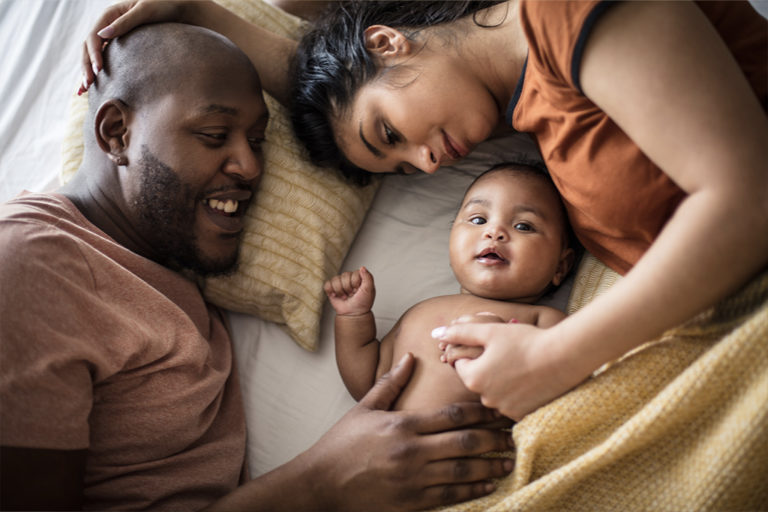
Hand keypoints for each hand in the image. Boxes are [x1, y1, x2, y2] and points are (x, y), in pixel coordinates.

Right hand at [79, 0, 193, 93]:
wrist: (177, 8)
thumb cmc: (163, 6)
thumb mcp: (145, 12)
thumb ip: (125, 22)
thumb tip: (102, 35)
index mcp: (110, 14)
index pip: (94, 37)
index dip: (93, 54)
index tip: (98, 70)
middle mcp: (107, 24)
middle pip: (89, 47)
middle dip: (86, 66)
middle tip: (87, 85)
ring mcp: (112, 35)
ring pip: (93, 53)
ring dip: (87, 71)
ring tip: (84, 90)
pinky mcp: (119, 44)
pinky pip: (104, 57)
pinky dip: (97, 70)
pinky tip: (94, 85)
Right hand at [304, 353, 514, 510]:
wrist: (321, 484)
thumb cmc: (342, 444)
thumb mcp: (364, 408)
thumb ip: (390, 383)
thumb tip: (409, 357)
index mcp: (403, 424)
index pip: (451, 415)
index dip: (480, 413)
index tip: (498, 410)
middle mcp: (412, 451)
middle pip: (464, 442)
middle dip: (493, 438)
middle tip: (513, 435)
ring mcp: (413, 479)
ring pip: (462, 470)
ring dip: (489, 466)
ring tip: (508, 461)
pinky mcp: (412, 502)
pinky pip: (450, 496)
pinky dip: (472, 491)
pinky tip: (487, 485)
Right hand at [324, 266, 374, 315]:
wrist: (353, 314)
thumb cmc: (362, 303)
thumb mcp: (369, 290)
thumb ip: (368, 277)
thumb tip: (362, 267)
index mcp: (359, 276)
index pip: (354, 274)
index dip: (356, 284)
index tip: (359, 291)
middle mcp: (349, 277)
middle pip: (344, 276)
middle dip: (348, 288)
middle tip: (352, 294)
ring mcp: (340, 282)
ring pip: (336, 280)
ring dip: (340, 291)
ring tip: (345, 296)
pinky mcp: (331, 287)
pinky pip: (327, 285)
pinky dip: (331, 291)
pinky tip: (336, 296)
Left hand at [433, 320, 584, 420]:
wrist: (563, 357)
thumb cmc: (525, 340)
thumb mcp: (490, 330)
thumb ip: (460, 332)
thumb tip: (435, 332)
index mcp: (472, 378)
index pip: (462, 365)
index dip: (477, 352)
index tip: (495, 346)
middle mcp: (484, 399)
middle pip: (478, 380)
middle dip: (489, 368)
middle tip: (511, 354)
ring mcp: (504, 410)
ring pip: (495, 392)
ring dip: (503, 381)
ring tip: (523, 366)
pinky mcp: (523, 416)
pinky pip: (512, 403)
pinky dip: (518, 393)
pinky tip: (531, 380)